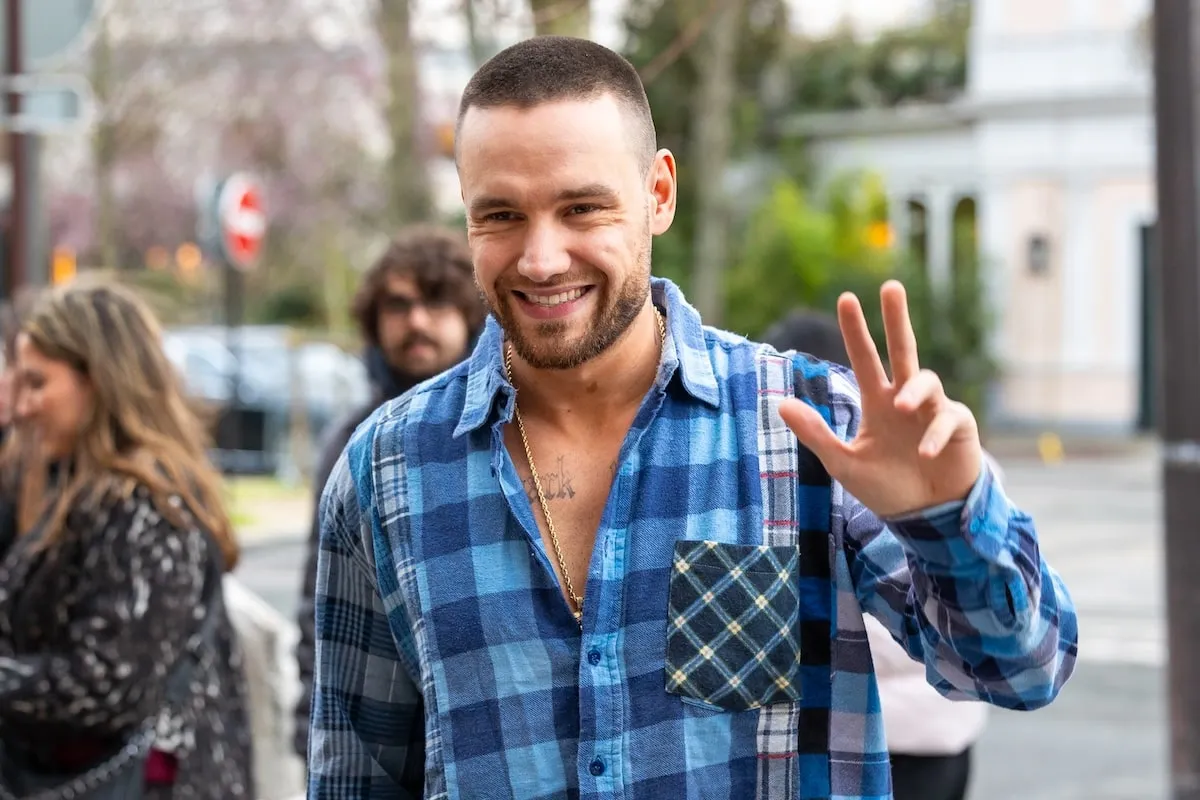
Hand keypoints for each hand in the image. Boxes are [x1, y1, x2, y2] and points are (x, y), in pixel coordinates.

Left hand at [778, 280, 981, 518]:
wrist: (925, 517)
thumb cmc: (887, 488)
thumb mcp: (843, 463)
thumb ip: (815, 433)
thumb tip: (780, 402)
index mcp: (877, 402)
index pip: (865, 358)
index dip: (856, 331)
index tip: (846, 298)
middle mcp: (905, 399)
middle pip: (902, 349)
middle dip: (896, 318)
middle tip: (890, 286)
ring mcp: (932, 410)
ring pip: (926, 380)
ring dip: (913, 391)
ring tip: (898, 407)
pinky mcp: (958, 427)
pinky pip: (947, 419)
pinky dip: (935, 434)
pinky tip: (924, 453)